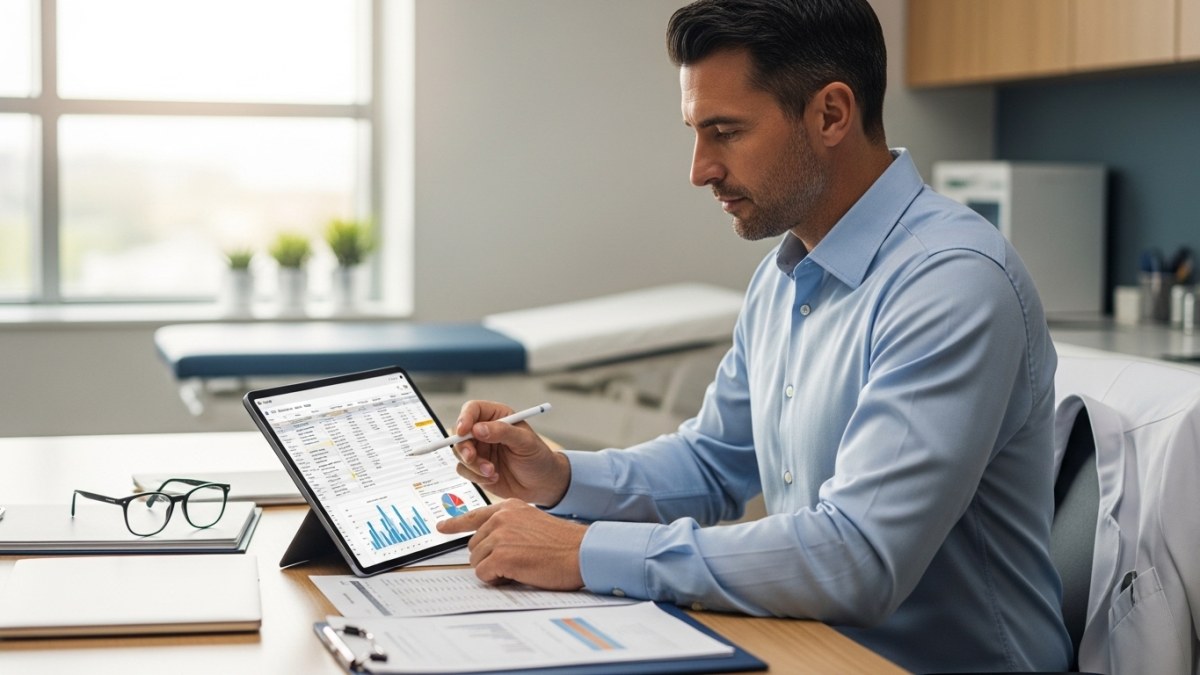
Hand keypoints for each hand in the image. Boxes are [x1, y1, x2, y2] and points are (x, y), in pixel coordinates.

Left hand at [437, 498, 585, 589]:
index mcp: (509, 507)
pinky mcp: (500, 556)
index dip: (455, 524)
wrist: (580, 552)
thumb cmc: (562, 544)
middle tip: (516, 560)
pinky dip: (496, 579)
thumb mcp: (532, 523)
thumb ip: (510, 526)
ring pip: (477, 561)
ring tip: (521, 565)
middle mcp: (501, 518)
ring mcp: (499, 536)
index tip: (441, 527)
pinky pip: (483, 574)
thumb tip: (489, 544)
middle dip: (490, 557)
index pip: (474, 515)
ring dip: (494, 569)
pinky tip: (516, 573)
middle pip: (475, 545)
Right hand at [452, 400, 570, 506]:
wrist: (542, 484)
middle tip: (472, 457)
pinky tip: (494, 477)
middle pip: (460, 432)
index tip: (463, 431)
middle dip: (464, 447)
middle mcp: (485, 431)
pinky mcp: (476, 468)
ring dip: (473, 464)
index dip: (464, 418)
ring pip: (459, 452)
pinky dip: (476, 476)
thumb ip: (502, 432)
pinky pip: (464, 470)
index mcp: (497, 417)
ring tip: (492, 472)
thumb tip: (478, 429)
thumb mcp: (525, 442)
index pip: (473, 409)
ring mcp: (480, 450)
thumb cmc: (538, 458)